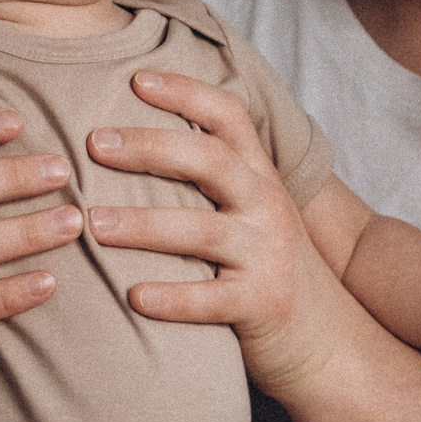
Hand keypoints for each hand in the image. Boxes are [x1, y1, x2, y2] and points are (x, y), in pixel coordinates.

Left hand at [83, 69, 359, 397]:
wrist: (328, 341)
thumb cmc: (269, 269)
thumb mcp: (253, 212)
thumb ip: (213, 179)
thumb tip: (136, 139)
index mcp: (259, 177)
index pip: (229, 116)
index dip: (186, 91)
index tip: (135, 79)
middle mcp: (267, 207)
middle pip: (212, 160)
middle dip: (151, 147)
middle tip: (94, 143)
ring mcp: (268, 255)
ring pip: (204, 231)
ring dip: (144, 224)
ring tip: (92, 223)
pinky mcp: (264, 305)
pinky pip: (213, 300)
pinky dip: (173, 298)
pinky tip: (133, 297)